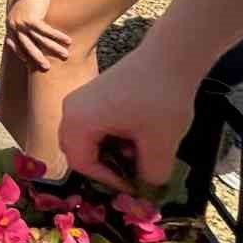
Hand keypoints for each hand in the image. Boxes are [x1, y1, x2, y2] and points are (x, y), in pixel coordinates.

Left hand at [4, 0, 72, 71]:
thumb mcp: (18, 11)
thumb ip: (21, 21)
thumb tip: (27, 27)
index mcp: (10, 26)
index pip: (14, 44)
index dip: (21, 54)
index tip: (28, 62)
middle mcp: (15, 27)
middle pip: (27, 46)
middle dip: (37, 57)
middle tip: (46, 67)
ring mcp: (23, 24)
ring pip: (39, 40)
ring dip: (53, 48)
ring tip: (64, 55)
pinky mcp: (32, 19)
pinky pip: (46, 31)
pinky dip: (57, 36)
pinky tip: (68, 41)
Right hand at [60, 46, 194, 190]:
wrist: (171, 56)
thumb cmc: (160, 99)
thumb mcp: (160, 145)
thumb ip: (150, 174)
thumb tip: (148, 186)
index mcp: (78, 121)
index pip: (81, 163)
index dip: (107, 180)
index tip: (133, 185)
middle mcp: (71, 109)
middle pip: (78, 150)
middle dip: (105, 165)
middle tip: (132, 172)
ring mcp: (82, 99)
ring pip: (87, 137)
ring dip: (110, 151)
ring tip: (140, 151)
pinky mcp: (95, 93)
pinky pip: (94, 123)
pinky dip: (112, 135)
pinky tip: (138, 133)